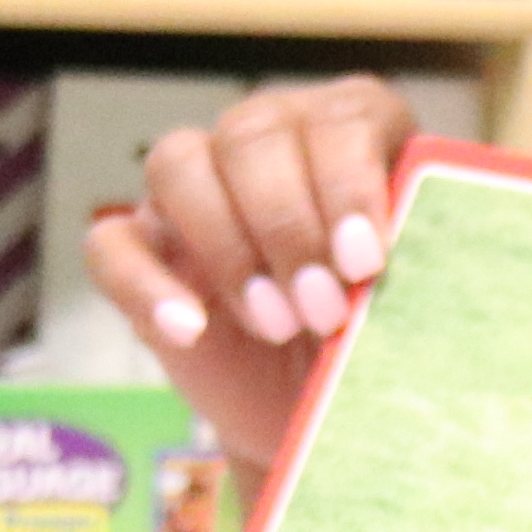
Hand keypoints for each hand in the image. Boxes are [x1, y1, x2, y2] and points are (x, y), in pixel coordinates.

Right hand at [86, 76, 414, 471]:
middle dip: (289, 226)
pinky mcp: (142, 251)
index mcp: (350, 129)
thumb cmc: (381, 340)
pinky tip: (190, 330)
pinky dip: (146, 285)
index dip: (349, 185)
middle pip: (252, 134)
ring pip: (177, 163)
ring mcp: (194, 191)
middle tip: (324, 310)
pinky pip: (111, 244)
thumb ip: (420, 264)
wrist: (320, 412)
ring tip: (276, 324)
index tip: (364, 262)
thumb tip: (406, 263)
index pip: (340, 119)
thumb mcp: (417, 301)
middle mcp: (268, 140)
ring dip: (228, 245)